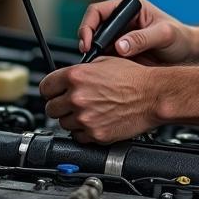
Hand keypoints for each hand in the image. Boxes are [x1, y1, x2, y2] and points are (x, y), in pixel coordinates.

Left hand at [40, 57, 161, 143]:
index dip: (51, 90)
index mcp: (76, 76)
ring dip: (72, 119)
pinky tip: (96, 121)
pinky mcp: (95, 134)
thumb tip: (67, 78)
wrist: (153, 95)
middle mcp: (77, 97)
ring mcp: (85, 118)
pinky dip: (84, 131)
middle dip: (60, 105)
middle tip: (73, 103)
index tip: (55, 92)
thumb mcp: (103, 62)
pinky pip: (78, 137)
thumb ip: (80, 71)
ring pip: (63, 124)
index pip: (45, 87)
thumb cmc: (134, 78)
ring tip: (89, 111)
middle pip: (50, 108)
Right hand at [78, 0, 196, 64]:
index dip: (88, 26)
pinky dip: (100, 65)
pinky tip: (104, 74)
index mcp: (128, 7)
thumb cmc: (180, 38)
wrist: (188, 53)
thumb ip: (143, 39)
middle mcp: (120, 20)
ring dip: (93, 55)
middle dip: (87, 42)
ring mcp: (118, 36)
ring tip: (96, 69)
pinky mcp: (119, 52)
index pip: (97, 11)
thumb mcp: (165, 35)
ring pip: (95, 44)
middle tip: (90, 59)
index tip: (88, 43)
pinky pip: (103, 57)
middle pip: (92, 28)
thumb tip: (119, 46)